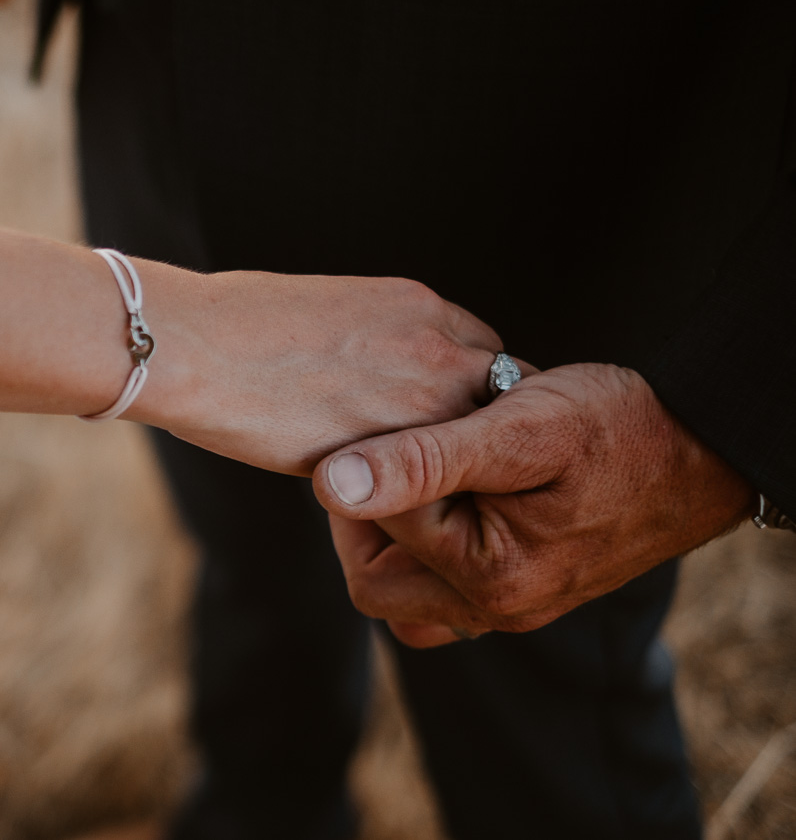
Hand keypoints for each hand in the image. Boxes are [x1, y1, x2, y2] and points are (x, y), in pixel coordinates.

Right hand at [129, 270, 504, 477]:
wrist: (195, 346)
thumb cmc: (232, 324)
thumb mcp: (325, 309)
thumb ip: (370, 340)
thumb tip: (363, 369)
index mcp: (418, 304)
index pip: (479, 353)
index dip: (461, 389)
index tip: (436, 417)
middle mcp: (438, 346)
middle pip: (495, 399)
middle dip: (473, 429)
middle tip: (438, 464)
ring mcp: (424, 398)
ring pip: (471, 450)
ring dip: (452, 472)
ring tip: (414, 495)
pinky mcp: (395, 446)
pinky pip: (432, 485)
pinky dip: (418, 499)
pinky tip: (383, 506)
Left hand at [311, 363, 755, 646]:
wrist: (702, 447)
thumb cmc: (619, 428)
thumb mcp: (519, 430)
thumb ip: (424, 460)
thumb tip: (332, 484)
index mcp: (489, 577)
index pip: (366, 537)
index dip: (360, 474)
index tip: (381, 424)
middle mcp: (496, 608)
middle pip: (373, 582)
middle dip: (366, 516)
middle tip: (392, 451)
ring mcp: (509, 604)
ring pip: (405, 587)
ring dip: (396, 532)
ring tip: (425, 467)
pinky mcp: (520, 586)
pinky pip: (444, 582)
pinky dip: (431, 541)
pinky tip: (453, 486)